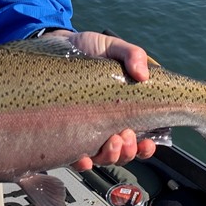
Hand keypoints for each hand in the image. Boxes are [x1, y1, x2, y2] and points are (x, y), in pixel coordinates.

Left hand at [50, 30, 155, 169]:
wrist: (58, 44)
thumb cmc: (89, 49)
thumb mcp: (113, 47)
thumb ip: (132, 55)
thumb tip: (143, 75)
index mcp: (122, 111)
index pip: (139, 139)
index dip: (145, 148)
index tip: (147, 142)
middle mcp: (105, 124)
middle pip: (122, 153)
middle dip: (128, 151)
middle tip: (126, 135)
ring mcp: (84, 128)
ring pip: (101, 157)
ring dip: (111, 156)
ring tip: (112, 141)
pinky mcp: (64, 129)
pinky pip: (72, 154)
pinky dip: (81, 161)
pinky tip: (83, 157)